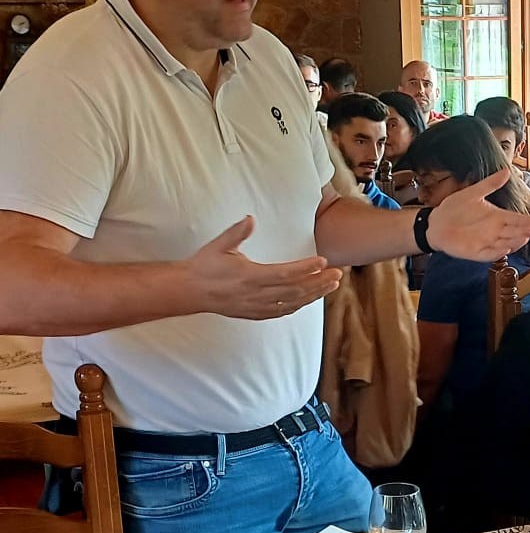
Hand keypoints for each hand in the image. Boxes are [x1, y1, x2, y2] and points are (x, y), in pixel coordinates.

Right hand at [186, 216, 340, 319]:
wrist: (189, 292)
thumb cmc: (204, 266)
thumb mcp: (218, 246)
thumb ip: (236, 233)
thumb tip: (250, 218)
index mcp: (249, 276)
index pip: (285, 273)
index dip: (306, 268)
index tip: (323, 261)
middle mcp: (256, 294)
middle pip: (295, 290)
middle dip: (319, 282)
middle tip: (338, 274)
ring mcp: (257, 306)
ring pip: (293, 302)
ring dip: (314, 294)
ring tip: (332, 285)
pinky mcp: (255, 314)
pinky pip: (283, 311)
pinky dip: (299, 305)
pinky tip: (311, 299)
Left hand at [426, 168, 529, 260]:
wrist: (436, 223)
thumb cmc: (454, 208)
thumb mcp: (473, 193)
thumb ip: (490, 184)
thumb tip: (507, 171)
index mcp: (497, 217)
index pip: (516, 219)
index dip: (527, 220)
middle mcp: (495, 231)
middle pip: (515, 232)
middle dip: (525, 231)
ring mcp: (487, 242)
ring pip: (506, 243)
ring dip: (516, 241)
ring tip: (525, 237)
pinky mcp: (477, 252)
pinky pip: (490, 254)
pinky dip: (498, 252)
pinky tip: (506, 248)